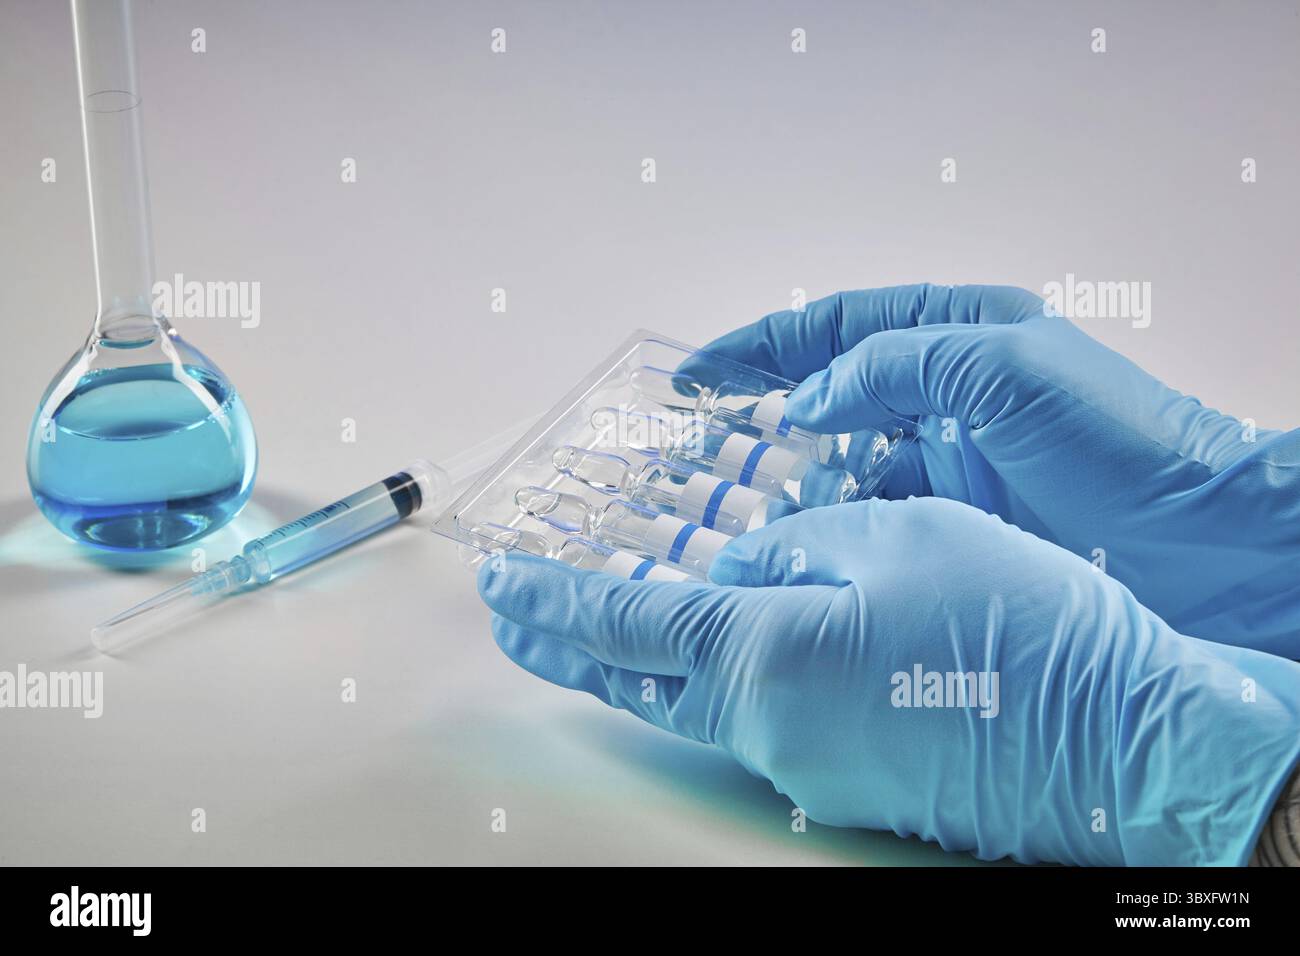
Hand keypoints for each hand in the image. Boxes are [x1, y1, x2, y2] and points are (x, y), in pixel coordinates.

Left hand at [479, 497, 1299, 864]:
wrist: (1127, 740)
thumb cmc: (1021, 627)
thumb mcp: (898, 538)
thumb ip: (799, 547)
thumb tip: (743, 569)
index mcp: (767, 659)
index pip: (626, 627)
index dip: (556, 604)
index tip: (500, 587)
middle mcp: (773, 730)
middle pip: (644, 684)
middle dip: (573, 649)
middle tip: (516, 623)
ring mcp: (812, 768)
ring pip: (708, 703)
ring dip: (657, 662)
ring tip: (616, 627)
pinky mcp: (856, 782)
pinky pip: (773, 719)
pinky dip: (740, 679)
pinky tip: (756, 646)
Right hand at [692, 284, 1299, 656]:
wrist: (1204, 542)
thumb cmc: (1120, 442)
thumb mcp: (1005, 371)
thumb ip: (898, 365)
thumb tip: (808, 400)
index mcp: (958, 330)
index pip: (835, 327)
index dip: (759, 346)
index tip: (695, 375)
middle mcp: (948, 387)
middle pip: (831, 389)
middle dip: (762, 409)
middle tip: (697, 442)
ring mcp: (953, 455)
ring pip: (848, 458)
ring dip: (796, 477)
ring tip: (742, 505)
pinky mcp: (963, 514)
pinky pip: (879, 511)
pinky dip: (839, 522)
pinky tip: (807, 542)